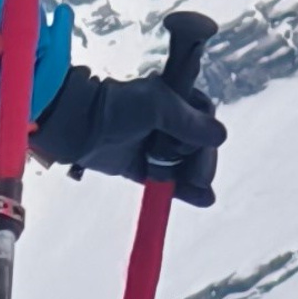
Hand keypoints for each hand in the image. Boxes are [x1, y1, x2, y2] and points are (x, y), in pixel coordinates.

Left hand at [31, 64, 225, 205]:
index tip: (203, 147)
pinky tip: (202, 199)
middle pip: (197, 145)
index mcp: (174, 98)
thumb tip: (220, 136)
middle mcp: (168, 122)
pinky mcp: (143, 167)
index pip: (204, 118)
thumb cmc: (117, 107)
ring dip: (196, 179)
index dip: (205, 136)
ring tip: (201, 192)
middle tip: (199, 178)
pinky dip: (185, 190)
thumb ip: (188, 122)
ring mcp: (156, 146)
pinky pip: (169, 180)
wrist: (77, 125)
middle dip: (201, 162)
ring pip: (186, 165)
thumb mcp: (157, 107)